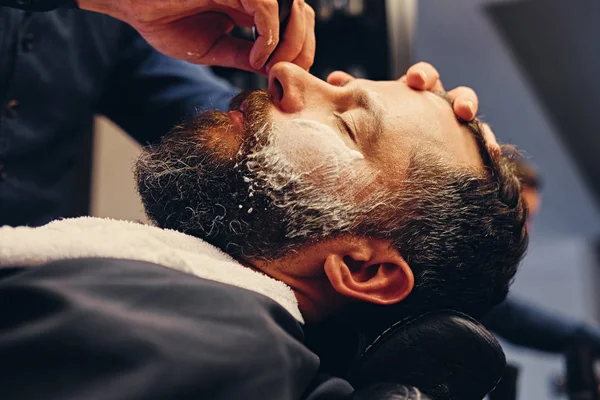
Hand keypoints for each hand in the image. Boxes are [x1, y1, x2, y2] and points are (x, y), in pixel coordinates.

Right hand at [78, 0, 315, 73]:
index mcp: (250, 9)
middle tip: (285, 78)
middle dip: (302, 51)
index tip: (283, 82)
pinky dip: (268, 38)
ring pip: (291, 11)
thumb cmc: (164, 20)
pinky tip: (254, 58)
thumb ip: (243, 55)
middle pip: (301, 17)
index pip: (292, 26)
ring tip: (270, 70)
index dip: (298, 53)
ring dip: (289, 47)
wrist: (132, 4)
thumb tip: (273, 71)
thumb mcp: (213, 48)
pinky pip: (267, 9)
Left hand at [327, 62, 500, 154]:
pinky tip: (490, 154)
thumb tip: (334, 79)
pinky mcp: (465, 147)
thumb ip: (355, 95)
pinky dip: (487, 146)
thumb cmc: (380, 132)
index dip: (422, 76)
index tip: (416, 81)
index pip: (423, 78)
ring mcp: (453, 127)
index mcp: (414, 95)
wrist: (391, 170)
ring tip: (479, 133)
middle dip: (460, 99)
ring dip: (478, 126)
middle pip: (455, 95)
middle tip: (461, 108)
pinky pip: (481, 144)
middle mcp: (437, 108)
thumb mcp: (369, 113)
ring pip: (472, 121)